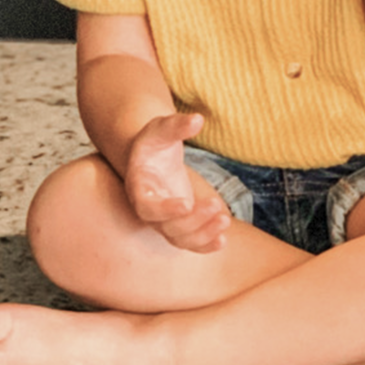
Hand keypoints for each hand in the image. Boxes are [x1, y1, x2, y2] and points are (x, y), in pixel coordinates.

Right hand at [124, 113, 230, 252]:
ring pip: (180, 239)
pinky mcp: (179, 225)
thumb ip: (177, 125)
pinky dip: (206, 245)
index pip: (147, 207)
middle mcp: (149, 210)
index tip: (186, 204)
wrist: (152, 159)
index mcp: (139, 188)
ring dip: (203, 234)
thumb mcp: (161, 129)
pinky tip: (223, 240)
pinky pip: (190, 243)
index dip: (165, 210)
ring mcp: (164, 221)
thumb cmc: (154, 143)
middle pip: (168, 227)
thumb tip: (198, 119)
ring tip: (225, 219)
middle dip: (194, 220)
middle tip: (215, 204)